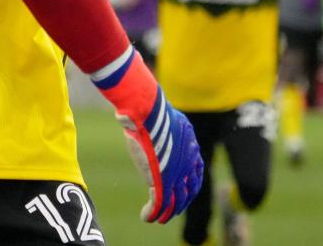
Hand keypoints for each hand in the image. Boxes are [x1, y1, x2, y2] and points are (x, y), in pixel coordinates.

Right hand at [92, 47, 203, 222]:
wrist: (145, 109)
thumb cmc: (144, 104)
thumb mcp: (151, 111)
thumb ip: (147, 118)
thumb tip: (126, 111)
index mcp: (188, 143)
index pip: (196, 169)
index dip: (191, 182)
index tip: (184, 189)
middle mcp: (187, 160)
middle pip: (190, 188)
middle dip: (181, 200)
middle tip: (172, 208)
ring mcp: (176, 171)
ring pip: (176, 200)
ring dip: (167, 211)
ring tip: (158, 217)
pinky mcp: (163, 180)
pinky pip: (161, 203)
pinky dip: (153, 212)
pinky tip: (146, 217)